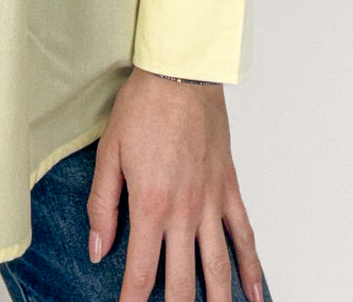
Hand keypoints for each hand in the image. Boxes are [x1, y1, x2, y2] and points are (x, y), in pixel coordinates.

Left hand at [86, 68, 263, 301]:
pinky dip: (251, 267)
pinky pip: (244, 234)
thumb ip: (103, 204)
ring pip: (218, 266)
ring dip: (217, 299)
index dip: (133, 301)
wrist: (181, 73)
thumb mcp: (109, 152)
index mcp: (150, 204)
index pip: (141, 270)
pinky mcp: (229, 188)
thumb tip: (98, 247)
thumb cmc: (143, 106)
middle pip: (183, 280)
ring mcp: (210, 202)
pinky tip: (254, 292)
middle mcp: (184, 211)